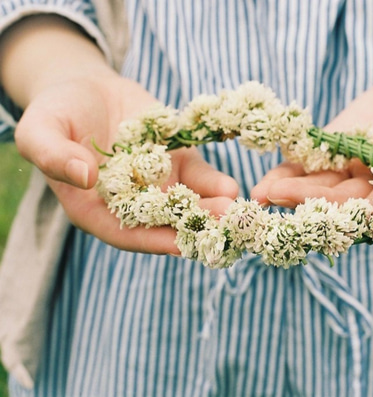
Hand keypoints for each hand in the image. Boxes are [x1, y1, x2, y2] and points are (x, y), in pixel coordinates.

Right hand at [15, 72, 237, 253]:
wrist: (86, 87)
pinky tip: (231, 187)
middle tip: (222, 229)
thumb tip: (84, 176)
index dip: (153, 240)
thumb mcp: (40, 129)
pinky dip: (214, 183)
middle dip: (193, 228)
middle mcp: (131, 203)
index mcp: (94, 207)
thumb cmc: (56, 112)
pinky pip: (198, 177)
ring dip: (211, 210)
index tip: (181, 245)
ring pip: (188, 204)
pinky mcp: (177, 163)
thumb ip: (53, 154)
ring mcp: (158, 184)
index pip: (125, 232)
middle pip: (164, 224)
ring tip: (234, 209)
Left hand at [252, 61, 372, 206]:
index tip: (323, 215)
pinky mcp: (337, 150)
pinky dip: (289, 171)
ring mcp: (354, 170)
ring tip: (260, 193)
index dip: (351, 211)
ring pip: (320, 187)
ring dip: (290, 191)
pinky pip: (311, 164)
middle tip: (274, 198)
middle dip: (308, 201)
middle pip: (341, 201)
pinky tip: (264, 178)